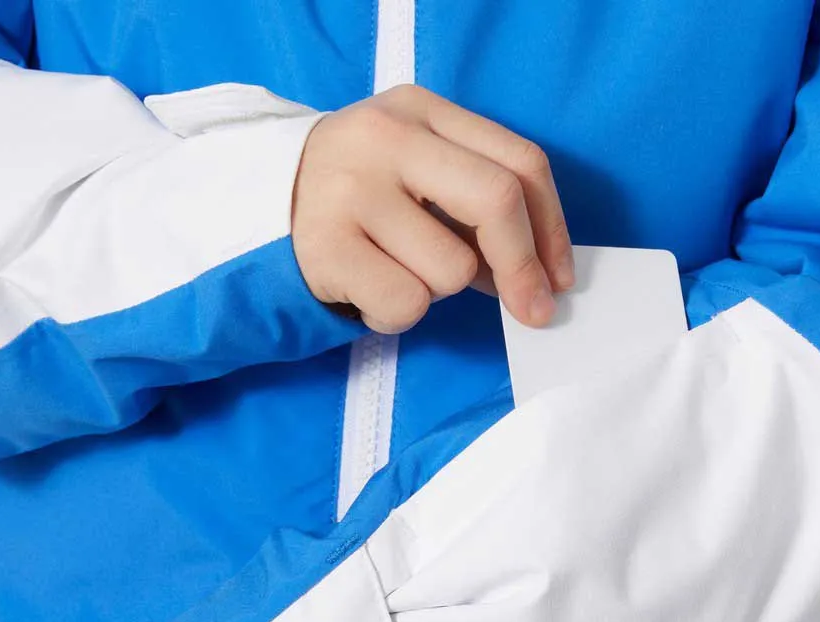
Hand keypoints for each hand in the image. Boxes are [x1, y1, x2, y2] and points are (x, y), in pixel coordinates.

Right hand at [291, 83, 573, 334]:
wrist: (260, 211)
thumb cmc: (357, 201)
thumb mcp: (416, 178)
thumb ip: (473, 210)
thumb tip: (536, 278)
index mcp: (420, 109)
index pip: (518, 162)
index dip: (552, 229)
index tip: (559, 278)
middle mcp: (386, 137)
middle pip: (496, 200)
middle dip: (523, 267)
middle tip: (531, 312)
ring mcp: (351, 189)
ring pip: (450, 269)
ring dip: (436, 290)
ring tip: (394, 272)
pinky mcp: (326, 246)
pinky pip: (406, 305)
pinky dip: (396, 314)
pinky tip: (368, 291)